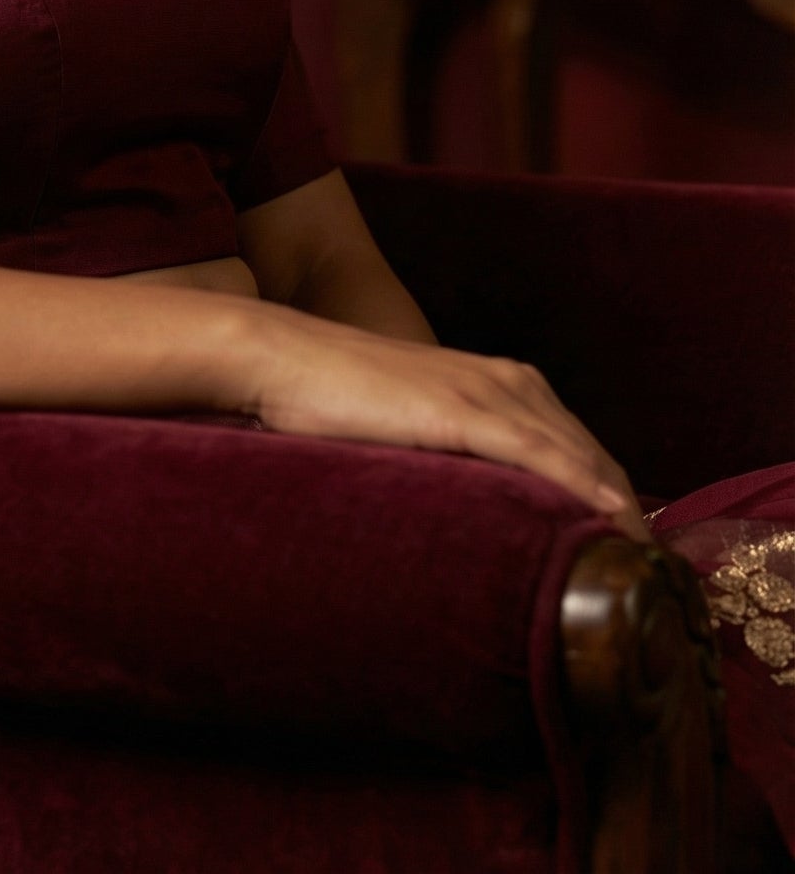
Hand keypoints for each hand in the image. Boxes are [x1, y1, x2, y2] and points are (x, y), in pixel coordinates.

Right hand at [247, 309, 648, 540]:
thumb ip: (457, 454)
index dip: (612, 498)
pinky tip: (608, 517)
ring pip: (578, 455)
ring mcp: (486, 392)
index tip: (631, 552)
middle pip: (594, 454)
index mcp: (501, 382)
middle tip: (650, 576)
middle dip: (628, 511)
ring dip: (617, 508)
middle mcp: (508, 381)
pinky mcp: (460, 410)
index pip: (581, 448)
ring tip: (643, 567)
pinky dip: (580, 485)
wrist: (284, 358)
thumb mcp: (416, 426)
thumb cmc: (337, 398)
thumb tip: (479, 512)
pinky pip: (538, 453)